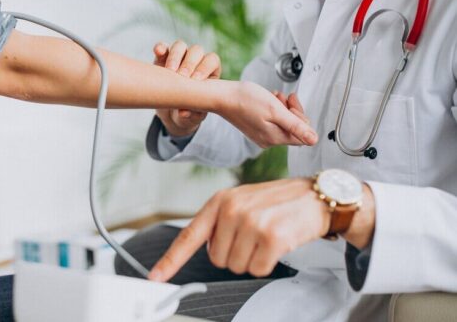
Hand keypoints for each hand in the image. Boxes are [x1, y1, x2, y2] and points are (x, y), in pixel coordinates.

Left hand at [148, 178, 374, 281]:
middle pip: (217, 260)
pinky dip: (268, 263)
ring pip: (237, 267)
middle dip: (235, 254)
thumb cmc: (276, 202)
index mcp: (219, 202)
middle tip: (253, 236)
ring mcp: (251, 222)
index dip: (171, 260)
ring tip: (266, 236)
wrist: (316, 196)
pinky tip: (277, 243)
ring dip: (252, 259)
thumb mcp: (241, 201)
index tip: (156, 277)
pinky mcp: (271, 237)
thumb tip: (204, 249)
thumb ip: (218, 223)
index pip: (188, 236)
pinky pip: (258, 269)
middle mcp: (231, 210)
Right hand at [154, 41, 221, 136]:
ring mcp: (178, 58)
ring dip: (175, 56)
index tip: (196, 81)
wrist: (171, 113)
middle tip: (182, 76)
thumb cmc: (188, 113)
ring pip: (180, 46)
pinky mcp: (162, 59)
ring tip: (170, 71)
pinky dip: (160, 48)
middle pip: (196, 51)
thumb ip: (192, 115)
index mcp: (209, 72)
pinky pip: (162, 48)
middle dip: (189, 63)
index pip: (211, 61)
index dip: (205, 68)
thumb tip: (184, 113)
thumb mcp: (192, 117)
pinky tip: (158, 51)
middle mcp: (195, 61)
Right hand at [215, 81, 317, 146]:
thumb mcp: (276, 110)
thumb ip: (296, 126)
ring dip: (282, 108)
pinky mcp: (255, 130)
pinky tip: (267, 100)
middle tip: (283, 97)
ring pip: (283, 123)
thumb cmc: (246, 100)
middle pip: (293, 129)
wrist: (223, 97)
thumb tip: (314, 140)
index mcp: (275, 138)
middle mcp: (268, 141)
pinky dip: (273, 110)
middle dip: (292, 110)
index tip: (291, 101)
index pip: (302, 134)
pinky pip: (272, 122)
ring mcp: (261, 136)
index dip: (301, 116)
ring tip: (274, 96)